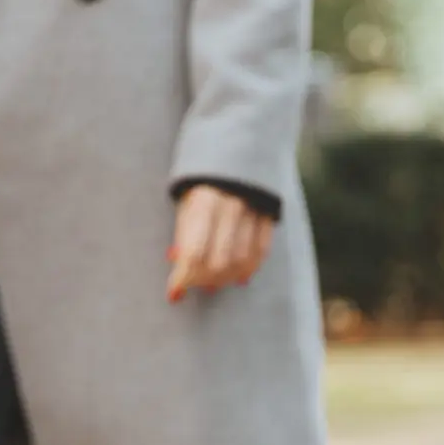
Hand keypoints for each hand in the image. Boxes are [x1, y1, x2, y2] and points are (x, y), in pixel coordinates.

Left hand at [166, 184, 275, 302]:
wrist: (236, 151)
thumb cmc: (202, 186)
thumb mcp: (186, 205)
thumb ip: (184, 236)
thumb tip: (178, 268)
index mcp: (204, 202)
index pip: (194, 252)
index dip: (183, 277)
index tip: (175, 293)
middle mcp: (231, 206)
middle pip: (220, 261)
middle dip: (205, 281)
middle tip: (197, 286)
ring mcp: (254, 209)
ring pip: (242, 260)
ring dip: (226, 278)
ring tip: (214, 283)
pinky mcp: (269, 213)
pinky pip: (261, 250)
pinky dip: (249, 268)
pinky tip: (238, 278)